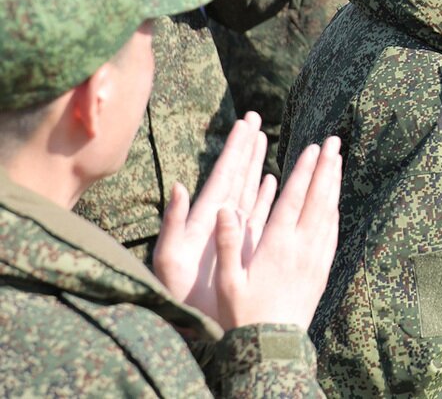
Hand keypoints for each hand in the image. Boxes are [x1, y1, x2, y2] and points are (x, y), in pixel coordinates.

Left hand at [152, 112, 271, 322]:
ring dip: (256, 164)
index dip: (235, 149)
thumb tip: (178, 186)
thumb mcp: (169, 259)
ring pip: (248, 188)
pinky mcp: (240, 244)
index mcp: (205, 217)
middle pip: (237, 174)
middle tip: (254, 118)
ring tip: (264, 139)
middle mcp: (219, 219)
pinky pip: (257, 212)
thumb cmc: (177, 293)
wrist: (189, 322)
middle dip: (246, 147)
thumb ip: (172, 222)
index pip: (224, 174)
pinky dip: (265, 194)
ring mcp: (231, 230)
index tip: (246, 123)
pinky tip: (272, 181)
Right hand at [214, 136, 341, 329]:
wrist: (274, 346)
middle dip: (327, 167)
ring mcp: (316, 257)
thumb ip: (228, 243)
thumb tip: (225, 208)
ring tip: (337, 161)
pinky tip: (334, 200)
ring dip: (333, 184)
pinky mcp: (322, 269)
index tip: (312, 148)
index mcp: (277, 245)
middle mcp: (302, 247)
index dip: (304, 171)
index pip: (295, 199)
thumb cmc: (244, 315)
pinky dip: (334, 210)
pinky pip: (332, 232)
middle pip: (318, 198)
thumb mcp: (228, 281)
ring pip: (329, 212)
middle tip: (334, 142)